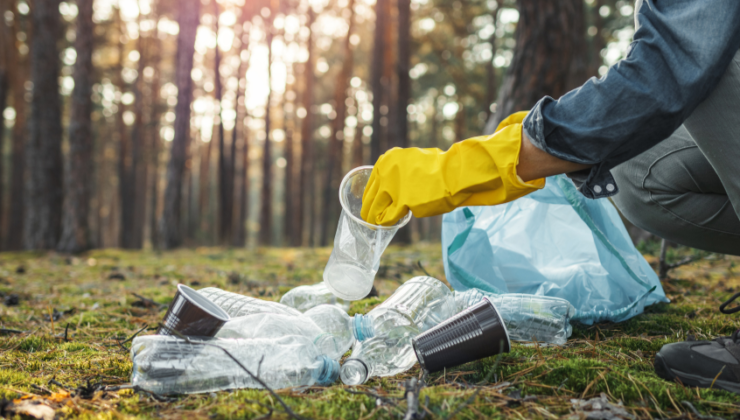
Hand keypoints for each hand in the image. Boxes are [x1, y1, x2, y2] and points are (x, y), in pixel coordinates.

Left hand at [361, 112, 545, 225]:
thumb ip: (396, 171)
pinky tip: (388, 225)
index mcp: (386, 160)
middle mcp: (386, 172)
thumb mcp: (410, 160)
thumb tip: (386, 186)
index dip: (368, 198)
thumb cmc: (437, 168)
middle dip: (368, 211)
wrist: (454, 173)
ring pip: (375, 209)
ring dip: (374, 219)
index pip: (370, 184)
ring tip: (374, 226)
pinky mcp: (404, 202)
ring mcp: (394, 187)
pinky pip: (389, 217)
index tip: (368, 206)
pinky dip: (387, 222)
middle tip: (367, 220)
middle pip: (370, 197)